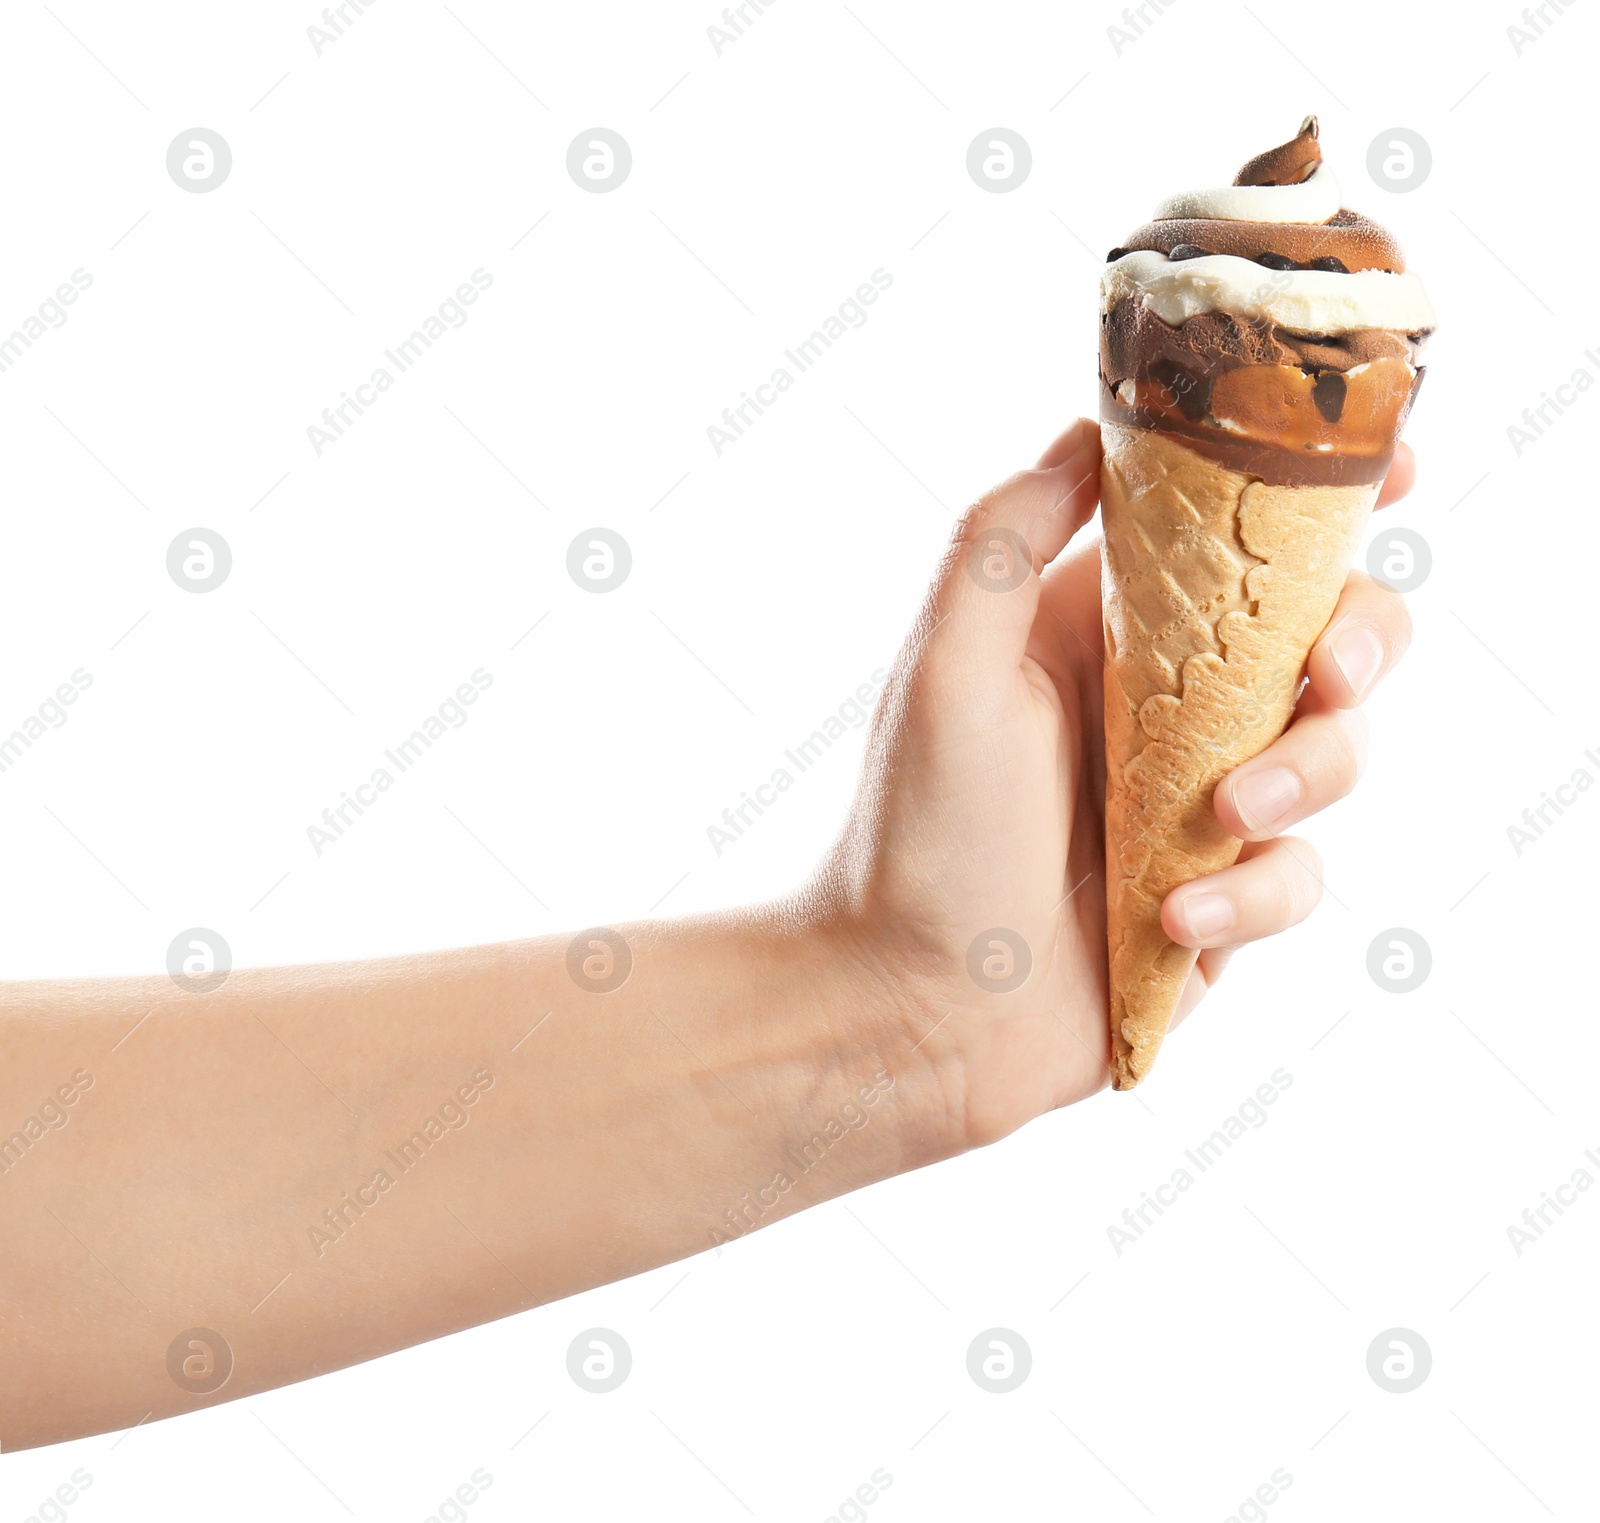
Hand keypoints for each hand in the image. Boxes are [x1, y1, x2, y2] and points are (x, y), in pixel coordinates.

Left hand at [812, 419, 1414, 1146]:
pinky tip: (1175, 923)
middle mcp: (1164, 706)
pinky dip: (1254, 900)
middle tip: (1327, 670)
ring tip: (1221, 824)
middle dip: (1358, 639)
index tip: (1389, 463)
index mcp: (1103, 632)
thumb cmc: (912, 835)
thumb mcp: (944, 665)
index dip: (1318, 495)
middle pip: (1326, 634)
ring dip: (1304, 778)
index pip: (1230, 539)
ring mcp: (1199, 805)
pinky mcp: (1221, 899)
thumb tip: (1086, 432)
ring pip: (1336, 754)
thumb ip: (1003, 539)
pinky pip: (1298, 879)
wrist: (909, 1009)